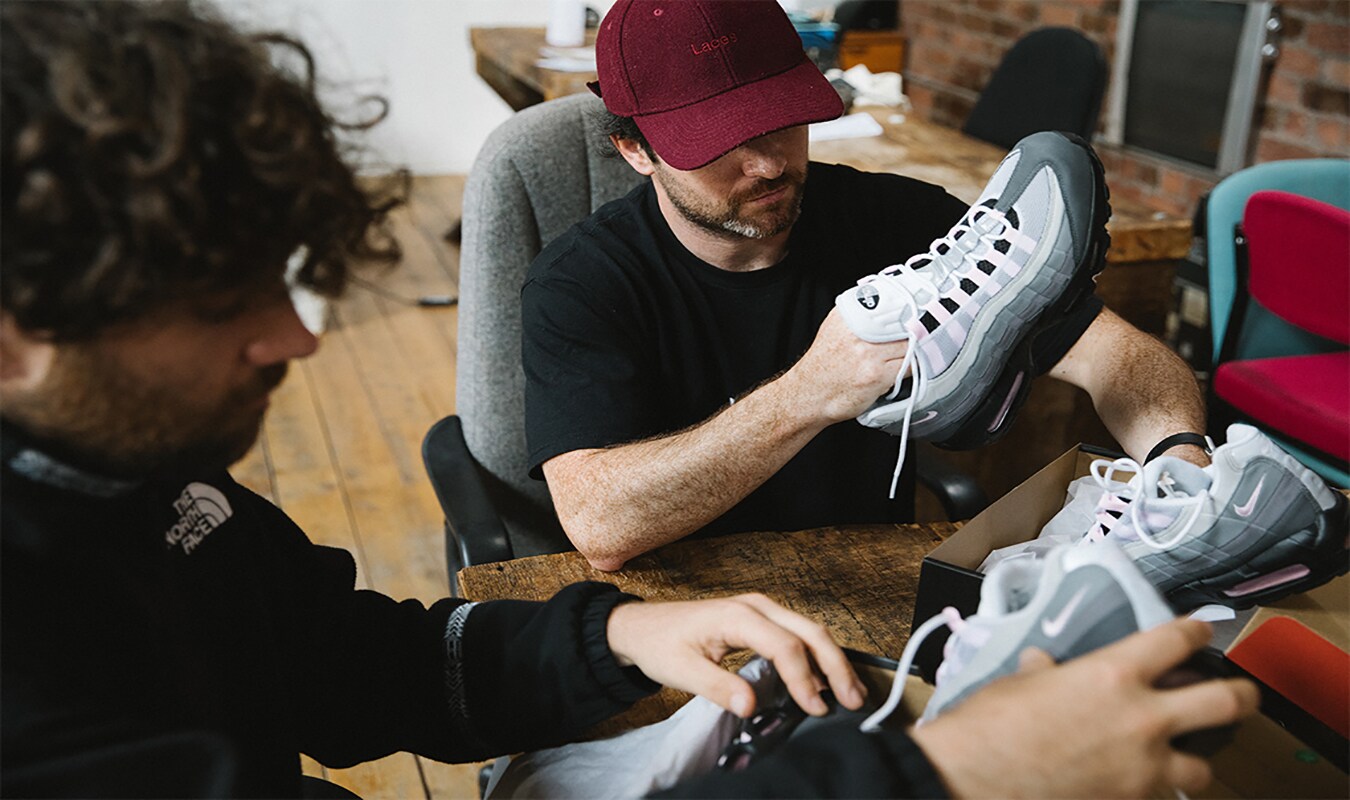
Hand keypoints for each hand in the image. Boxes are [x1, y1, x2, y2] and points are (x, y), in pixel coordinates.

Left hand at [606, 593, 867, 717]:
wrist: (642, 627)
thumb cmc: (660, 644)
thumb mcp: (681, 671)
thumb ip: (718, 687)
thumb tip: (752, 706)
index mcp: (738, 615)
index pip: (784, 645)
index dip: (803, 678)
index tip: (814, 708)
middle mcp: (756, 606)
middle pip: (809, 632)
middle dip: (835, 666)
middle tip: (854, 700)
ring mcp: (761, 610)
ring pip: (809, 631)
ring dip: (831, 661)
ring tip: (851, 693)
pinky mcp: (761, 620)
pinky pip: (797, 636)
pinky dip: (817, 658)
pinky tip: (826, 681)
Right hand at [785, 308, 910, 422]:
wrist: (809, 395)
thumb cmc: (824, 367)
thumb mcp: (835, 329)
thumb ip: (860, 316)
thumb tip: (891, 308)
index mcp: (849, 314)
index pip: (892, 301)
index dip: (911, 308)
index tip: (922, 310)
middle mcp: (858, 331)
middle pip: (905, 323)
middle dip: (916, 330)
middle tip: (921, 334)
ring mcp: (868, 354)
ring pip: (910, 346)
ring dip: (915, 351)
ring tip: (906, 356)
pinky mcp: (876, 375)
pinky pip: (909, 366)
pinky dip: (912, 367)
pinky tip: (903, 369)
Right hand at [910, 618, 1258, 798]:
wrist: (973, 780)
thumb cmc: (989, 728)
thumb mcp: (1019, 684)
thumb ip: (1046, 673)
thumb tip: (1043, 667)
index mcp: (1113, 674)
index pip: (1176, 640)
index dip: (1196, 631)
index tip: (1201, 630)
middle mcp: (1142, 719)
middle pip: (1225, 703)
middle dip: (1241, 696)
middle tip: (1239, 695)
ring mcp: (1142, 769)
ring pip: (1203, 767)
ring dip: (1195, 759)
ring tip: (1182, 756)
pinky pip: (1161, 797)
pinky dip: (1155, 789)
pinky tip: (1138, 782)